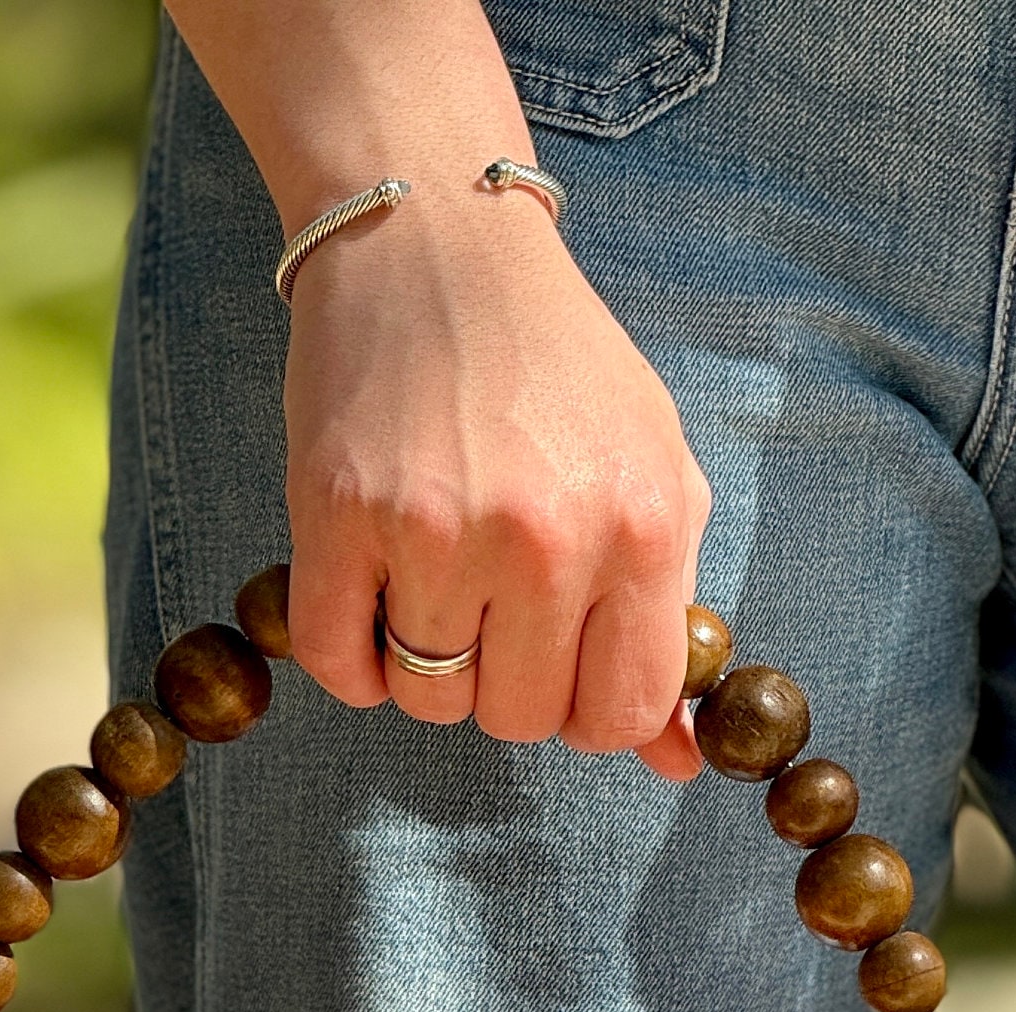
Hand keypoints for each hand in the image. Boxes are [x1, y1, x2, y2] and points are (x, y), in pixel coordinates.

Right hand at [282, 185, 710, 779]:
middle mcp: (547, 537)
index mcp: (641, 528)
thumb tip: (676, 762)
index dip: (588, 710)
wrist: (433, 245)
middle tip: (493, 604)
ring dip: (427, 664)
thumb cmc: (555, 369)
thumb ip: (670, 617)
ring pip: (431, 701)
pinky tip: (373, 598)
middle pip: (521, 719)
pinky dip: (353, 660)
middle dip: (506, 683)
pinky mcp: (340, 515)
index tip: (565, 663)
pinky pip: (341, 666)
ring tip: (434, 578)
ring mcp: (438, 529)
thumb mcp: (651, 472)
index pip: (620, 713)